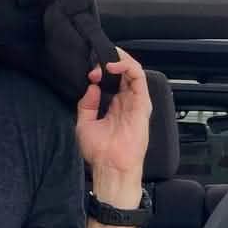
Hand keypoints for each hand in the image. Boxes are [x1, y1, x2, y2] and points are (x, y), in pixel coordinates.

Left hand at [76, 49, 150, 204]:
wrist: (110, 166)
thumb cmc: (99, 152)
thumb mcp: (84, 123)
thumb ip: (87, 104)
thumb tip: (92, 87)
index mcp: (115, 105)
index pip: (113, 78)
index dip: (101, 70)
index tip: (89, 74)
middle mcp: (127, 101)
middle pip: (125, 71)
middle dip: (110, 61)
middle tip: (96, 63)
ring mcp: (136, 101)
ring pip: (134, 70)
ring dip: (119, 60)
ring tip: (105, 61)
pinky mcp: (142, 103)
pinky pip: (139, 77)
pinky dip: (127, 66)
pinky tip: (112, 66)